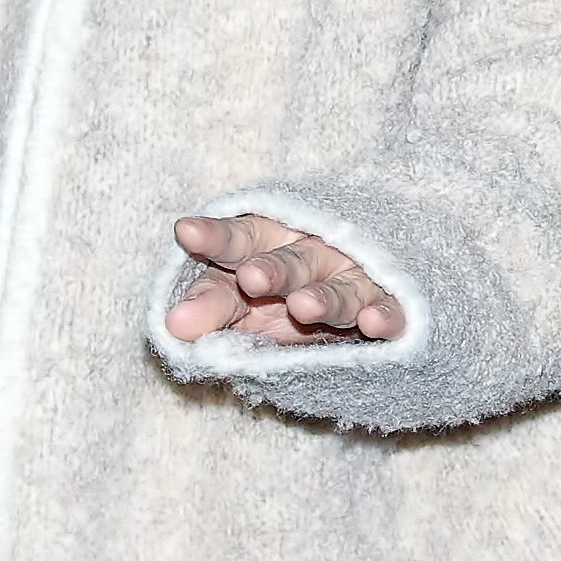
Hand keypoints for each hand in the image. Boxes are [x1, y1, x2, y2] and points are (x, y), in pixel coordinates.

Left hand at [166, 212, 403, 344]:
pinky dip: (384, 316)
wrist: (362, 282)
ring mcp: (354, 278)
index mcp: (270, 242)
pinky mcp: (387, 305)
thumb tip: (171, 327)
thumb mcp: (241, 297)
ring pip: (340, 287)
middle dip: (273, 269)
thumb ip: (210, 307)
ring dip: (324, 297)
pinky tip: (373, 322)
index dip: (215, 238)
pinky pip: (388, 312)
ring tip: (301, 307)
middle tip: (250, 277)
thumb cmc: (283, 291)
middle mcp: (313, 254)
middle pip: (293, 261)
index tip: (187, 233)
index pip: (240, 237)